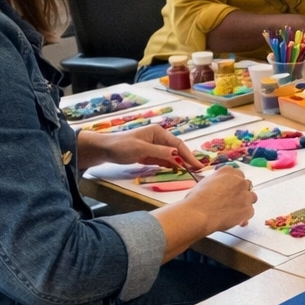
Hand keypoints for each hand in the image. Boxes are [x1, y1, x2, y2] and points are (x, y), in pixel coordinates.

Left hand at [79, 125, 202, 170]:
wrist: (106, 150)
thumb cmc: (122, 146)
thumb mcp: (141, 149)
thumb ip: (160, 152)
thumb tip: (177, 153)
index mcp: (159, 132)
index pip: (178, 144)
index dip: (189, 155)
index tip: (198, 165)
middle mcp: (160, 138)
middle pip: (178, 149)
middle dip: (188, 159)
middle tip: (199, 170)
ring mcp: (156, 146)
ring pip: (173, 155)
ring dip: (182, 163)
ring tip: (192, 171)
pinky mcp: (152, 154)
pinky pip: (165, 160)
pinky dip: (172, 165)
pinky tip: (179, 170)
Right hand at [185, 166, 256, 230]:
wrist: (199, 213)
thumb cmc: (197, 200)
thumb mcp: (205, 183)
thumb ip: (217, 182)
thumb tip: (218, 186)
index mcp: (227, 172)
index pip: (237, 173)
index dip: (233, 182)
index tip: (230, 188)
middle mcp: (239, 181)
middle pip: (246, 184)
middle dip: (241, 191)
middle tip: (232, 199)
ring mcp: (245, 195)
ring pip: (251, 197)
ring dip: (245, 202)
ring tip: (234, 209)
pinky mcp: (248, 209)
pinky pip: (250, 211)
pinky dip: (244, 215)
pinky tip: (234, 219)